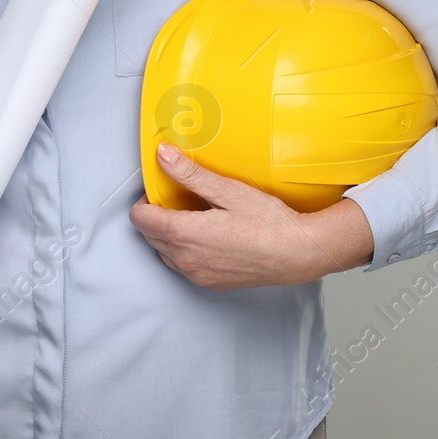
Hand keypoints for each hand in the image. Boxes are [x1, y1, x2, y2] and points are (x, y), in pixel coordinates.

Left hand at [129, 144, 374, 289]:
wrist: (297, 253)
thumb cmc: (268, 222)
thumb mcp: (228, 190)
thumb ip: (190, 174)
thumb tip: (163, 155)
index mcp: (184, 234)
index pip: (140, 219)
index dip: (145, 200)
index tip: (161, 189)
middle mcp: (185, 259)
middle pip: (149, 235)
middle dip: (156, 216)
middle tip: (179, 198)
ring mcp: (196, 274)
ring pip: (164, 252)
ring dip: (169, 235)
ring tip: (195, 217)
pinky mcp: (209, 283)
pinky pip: (183, 266)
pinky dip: (185, 250)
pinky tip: (209, 236)